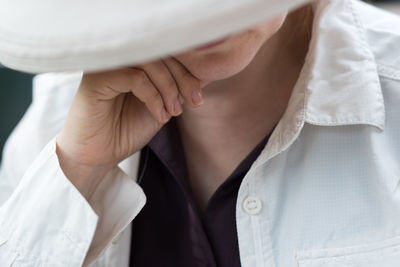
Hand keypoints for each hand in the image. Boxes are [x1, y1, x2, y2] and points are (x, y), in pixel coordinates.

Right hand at [56, 57, 202, 197]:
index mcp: (132, 61)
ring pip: (149, 62)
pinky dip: (154, 97)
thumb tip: (202, 74)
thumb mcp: (161, 107)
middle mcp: (118, 58)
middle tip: (194, 102)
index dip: (187, 71)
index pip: (165, 51)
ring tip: (174, 112)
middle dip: (182, 79)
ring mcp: (105, 66)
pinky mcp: (96, 79)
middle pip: (159, 52)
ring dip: (169, 88)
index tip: (198, 96)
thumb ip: (176, 89)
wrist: (98, 156)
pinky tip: (159, 115)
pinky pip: (135, 77)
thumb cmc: (125, 130)